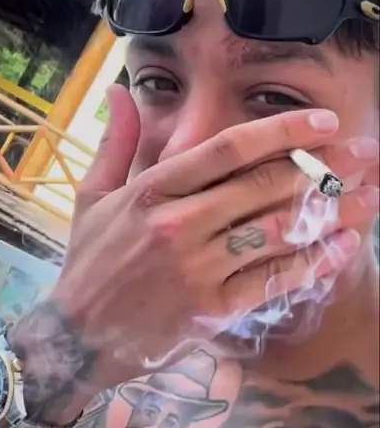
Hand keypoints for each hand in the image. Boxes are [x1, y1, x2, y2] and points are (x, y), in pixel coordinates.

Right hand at [51, 86, 377, 379]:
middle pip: (263, 186)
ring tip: (370, 198)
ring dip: (331, 213)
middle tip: (366, 154)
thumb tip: (120, 89)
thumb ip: (115, 142)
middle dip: (323, 167)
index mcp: (151, 191)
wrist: (76, 338)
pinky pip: (272, 281)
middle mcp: (176, 225)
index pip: (227, 149)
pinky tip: (344, 248)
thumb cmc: (88, 263)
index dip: (282, 131)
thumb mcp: (91, 197)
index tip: (324, 122)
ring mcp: (196, 269)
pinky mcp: (210, 309)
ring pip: (276, 232)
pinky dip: (313, 264)